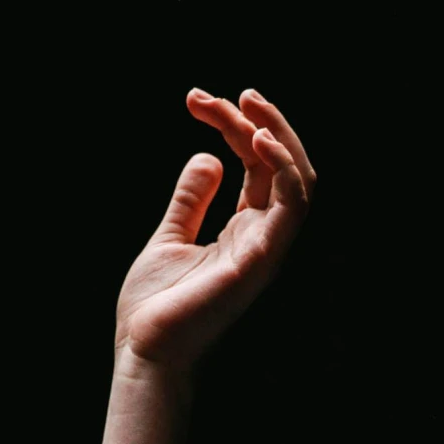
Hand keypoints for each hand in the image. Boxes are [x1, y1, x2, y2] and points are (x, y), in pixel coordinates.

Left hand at [114, 88, 317, 372]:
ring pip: (298, 179)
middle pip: (280, 165)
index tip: (197, 100)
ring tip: (248, 102)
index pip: (256, 164)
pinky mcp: (261, 259)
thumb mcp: (169, 237)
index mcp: (244, 230)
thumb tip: (205, 157)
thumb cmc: (155, 307)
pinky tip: (258, 140)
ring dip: (278, 134)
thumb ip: (191, 200)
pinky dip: (283, 169)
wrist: (145, 350)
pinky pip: (292, 207)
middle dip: (259, 121)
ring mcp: (267, 248)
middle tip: (230, 93)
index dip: (234, 125)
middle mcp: (262, 236)